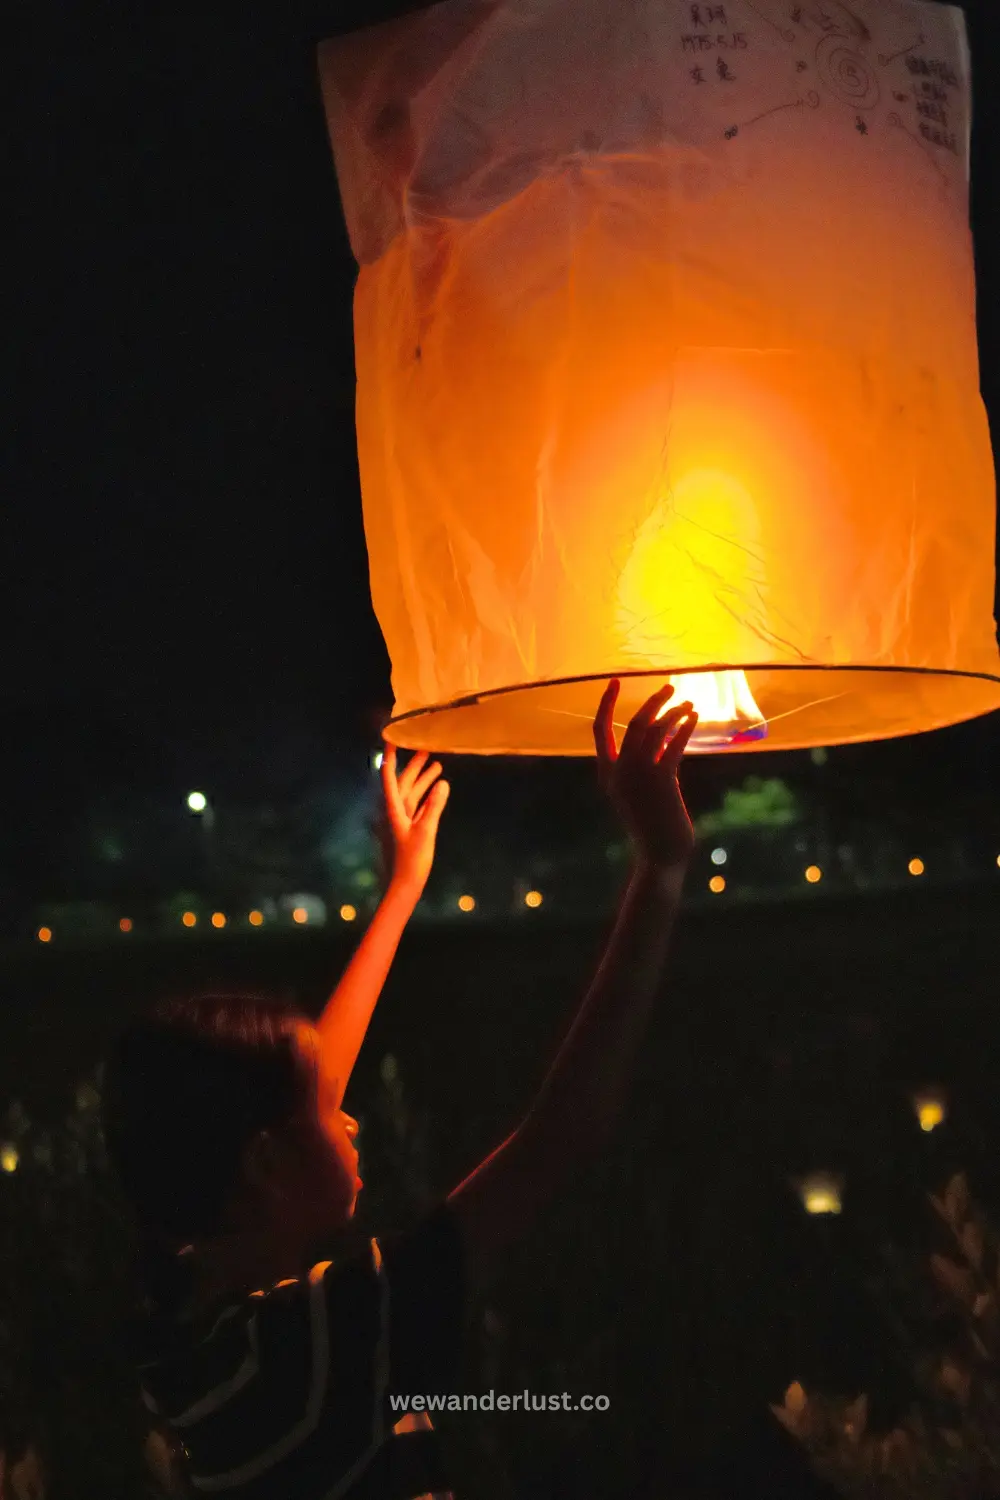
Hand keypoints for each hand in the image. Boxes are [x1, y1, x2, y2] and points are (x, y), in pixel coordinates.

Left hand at [378, 745, 449, 897]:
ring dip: (423, 778)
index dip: (390, 757)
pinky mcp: (412, 826)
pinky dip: (427, 793)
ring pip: (412, 792)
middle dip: (413, 764)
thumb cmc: (413, 859)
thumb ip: (434, 806)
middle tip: (425, 746)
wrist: (407, 882)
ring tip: (436, 763)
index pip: (389, 776)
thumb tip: (443, 783)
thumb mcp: (426, 831)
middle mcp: (396, 809)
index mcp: (394, 808)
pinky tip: (438, 787)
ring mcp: (404, 818)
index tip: (392, 738)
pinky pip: (419, 803)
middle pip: (403, 781)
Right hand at [594, 680, 697, 871]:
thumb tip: (659, 735)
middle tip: (670, 688)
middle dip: (653, 701)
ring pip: (656, 730)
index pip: (599, 729)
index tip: (614, 681)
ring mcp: (639, 775)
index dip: (606, 703)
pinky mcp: (661, 780)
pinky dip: (685, 728)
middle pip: (635, 723)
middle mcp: (619, 771)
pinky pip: (674, 744)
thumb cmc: (651, 824)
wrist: (660, 852)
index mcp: (607, 773)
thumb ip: (640, 766)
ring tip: (689, 704)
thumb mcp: (636, 792)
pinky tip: (695, 718)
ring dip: (674, 712)